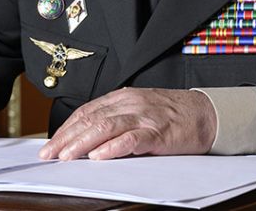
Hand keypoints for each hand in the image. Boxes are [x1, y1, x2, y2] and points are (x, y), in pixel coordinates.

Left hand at [38, 88, 215, 160]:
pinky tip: (99, 156)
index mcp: (123, 98)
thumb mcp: (139, 111)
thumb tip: (85, 140)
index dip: (66, 129)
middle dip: (67, 138)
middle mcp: (130, 103)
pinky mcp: (159, 132)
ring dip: (82, 143)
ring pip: (106, 127)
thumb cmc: (171, 116)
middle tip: (49, 154)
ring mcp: (144, 117)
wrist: (206, 114)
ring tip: (67, 157)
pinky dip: (113, 148)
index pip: (86, 112)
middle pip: (91, 119)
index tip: (50, 145)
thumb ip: (116, 120)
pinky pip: (132, 139)